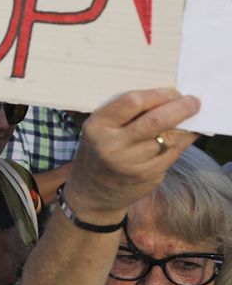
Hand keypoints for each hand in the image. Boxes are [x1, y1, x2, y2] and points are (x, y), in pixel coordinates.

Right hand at [63, 89, 199, 221]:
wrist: (92, 192)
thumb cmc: (98, 152)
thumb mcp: (99, 129)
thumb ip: (124, 114)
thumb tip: (165, 99)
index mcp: (98, 125)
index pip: (132, 102)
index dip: (158, 94)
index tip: (173, 92)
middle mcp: (113, 144)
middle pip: (155, 121)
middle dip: (180, 108)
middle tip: (193, 102)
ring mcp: (131, 162)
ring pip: (169, 137)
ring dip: (186, 125)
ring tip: (193, 117)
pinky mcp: (148, 175)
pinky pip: (174, 152)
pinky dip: (184, 140)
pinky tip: (187, 134)